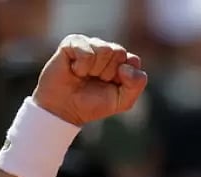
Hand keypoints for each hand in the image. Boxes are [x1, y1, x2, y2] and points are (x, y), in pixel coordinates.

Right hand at [33, 35, 147, 126]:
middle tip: (95, 81)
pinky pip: (86, 52)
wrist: (64, 109)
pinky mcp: (72, 42)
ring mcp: (89, 44)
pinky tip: (74, 71)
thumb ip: (136, 84)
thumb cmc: (93, 104)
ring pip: (104, 50)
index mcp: (120, 61)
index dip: (123, 78)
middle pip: (119, 52)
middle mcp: (106, 50)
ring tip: (84, 76)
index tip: (111, 86)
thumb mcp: (122, 101)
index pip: (133, 60)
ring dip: (94, 70)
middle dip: (108, 73)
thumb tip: (125, 66)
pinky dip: (81, 67)